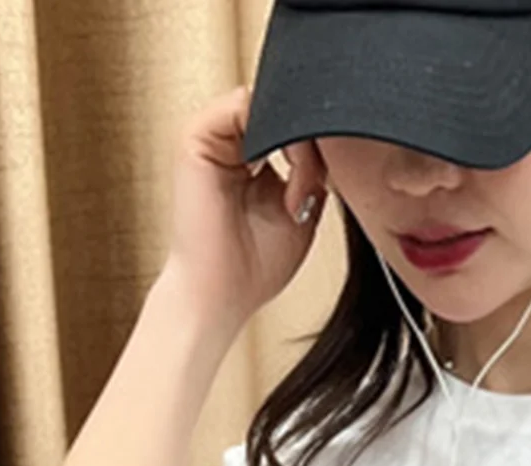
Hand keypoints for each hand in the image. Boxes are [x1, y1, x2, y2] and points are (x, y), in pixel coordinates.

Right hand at [162, 84, 328, 334]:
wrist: (222, 294)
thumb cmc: (257, 265)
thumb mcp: (304, 212)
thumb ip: (314, 174)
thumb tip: (333, 147)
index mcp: (251, 156)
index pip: (292, 123)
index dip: (321, 148)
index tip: (332, 190)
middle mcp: (229, 141)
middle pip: (284, 111)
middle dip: (314, 148)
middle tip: (318, 191)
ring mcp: (211, 136)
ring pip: (270, 106)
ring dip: (298, 149)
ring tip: (298, 199)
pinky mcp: (196, 137)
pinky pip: (244, 107)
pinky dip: (275, 141)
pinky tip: (281, 186)